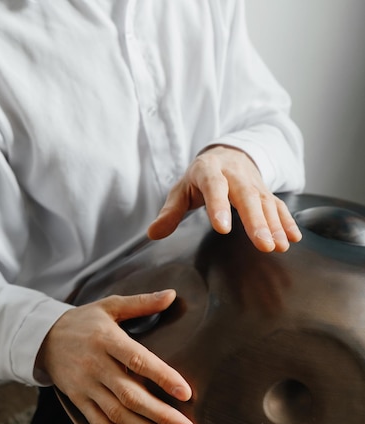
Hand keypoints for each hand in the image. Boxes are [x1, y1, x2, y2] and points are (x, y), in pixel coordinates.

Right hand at [36, 289, 195, 423]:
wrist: (42, 338)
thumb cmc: (84, 321)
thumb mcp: (110, 306)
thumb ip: (142, 302)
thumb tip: (172, 295)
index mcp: (106, 340)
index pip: (137, 360)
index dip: (162, 377)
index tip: (186, 393)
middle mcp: (95, 365)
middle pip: (130, 395)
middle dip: (162, 416)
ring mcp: (85, 386)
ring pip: (118, 414)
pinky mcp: (78, 401)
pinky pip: (99, 423)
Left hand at [147, 145, 301, 251]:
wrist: (227, 153)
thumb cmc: (200, 176)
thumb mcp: (181, 189)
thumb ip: (170, 212)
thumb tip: (153, 233)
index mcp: (209, 171)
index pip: (215, 188)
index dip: (219, 207)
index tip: (222, 229)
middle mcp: (235, 175)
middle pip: (247, 197)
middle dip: (256, 222)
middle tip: (263, 245)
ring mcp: (253, 184)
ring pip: (266, 203)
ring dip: (275, 225)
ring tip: (279, 246)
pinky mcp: (266, 192)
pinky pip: (279, 205)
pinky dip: (287, 221)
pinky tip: (293, 238)